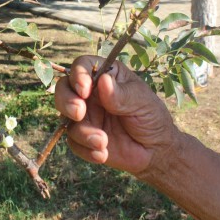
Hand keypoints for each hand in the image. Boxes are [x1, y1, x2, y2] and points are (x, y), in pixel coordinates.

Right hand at [55, 56, 177, 175]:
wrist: (155, 151)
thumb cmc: (151, 117)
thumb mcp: (142, 101)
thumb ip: (122, 94)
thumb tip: (103, 81)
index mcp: (105, 76)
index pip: (83, 66)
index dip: (78, 75)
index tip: (84, 89)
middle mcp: (90, 93)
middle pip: (64, 88)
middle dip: (66, 100)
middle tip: (79, 112)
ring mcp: (85, 115)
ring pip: (65, 116)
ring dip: (82, 131)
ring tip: (102, 142)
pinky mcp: (82, 137)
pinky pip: (72, 141)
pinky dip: (85, 149)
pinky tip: (102, 154)